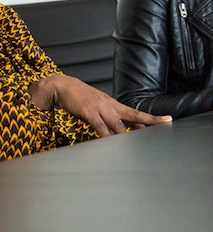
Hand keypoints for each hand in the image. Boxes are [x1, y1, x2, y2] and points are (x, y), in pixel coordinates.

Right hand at [29, 75, 171, 135]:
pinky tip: (110, 141)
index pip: (136, 113)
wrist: (62, 86)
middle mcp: (110, 105)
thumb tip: (118, 132)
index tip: (168, 120)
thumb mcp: (97, 106)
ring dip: (126, 135)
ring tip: (136, 145)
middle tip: (165, 125)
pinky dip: (105, 134)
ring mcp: (100, 108)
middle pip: (134, 115)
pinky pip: (99, 125)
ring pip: (118, 124)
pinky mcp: (88, 111)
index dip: (152, 118)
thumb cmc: (80, 98)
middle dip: (149, 122)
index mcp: (113, 105)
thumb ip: (108, 119)